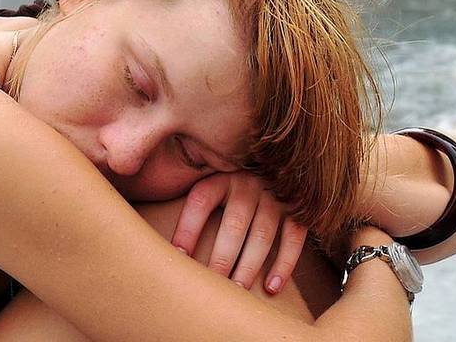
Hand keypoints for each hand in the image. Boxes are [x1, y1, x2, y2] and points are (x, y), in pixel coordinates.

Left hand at [171, 172, 307, 294]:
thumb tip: (158, 220)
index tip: (177, 258)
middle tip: (210, 288)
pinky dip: (284, 264)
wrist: (278, 163)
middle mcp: (247, 184)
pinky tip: (271, 287)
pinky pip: (293, 238)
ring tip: (236, 291)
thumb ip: (179, 189)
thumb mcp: (204, 178)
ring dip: (249, 267)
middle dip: (221, 260)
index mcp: (220, 177)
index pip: (200, 202)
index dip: (187, 230)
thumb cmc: (226, 185)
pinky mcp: (297, 209)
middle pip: (233, 226)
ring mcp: (274, 196)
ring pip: (262, 235)